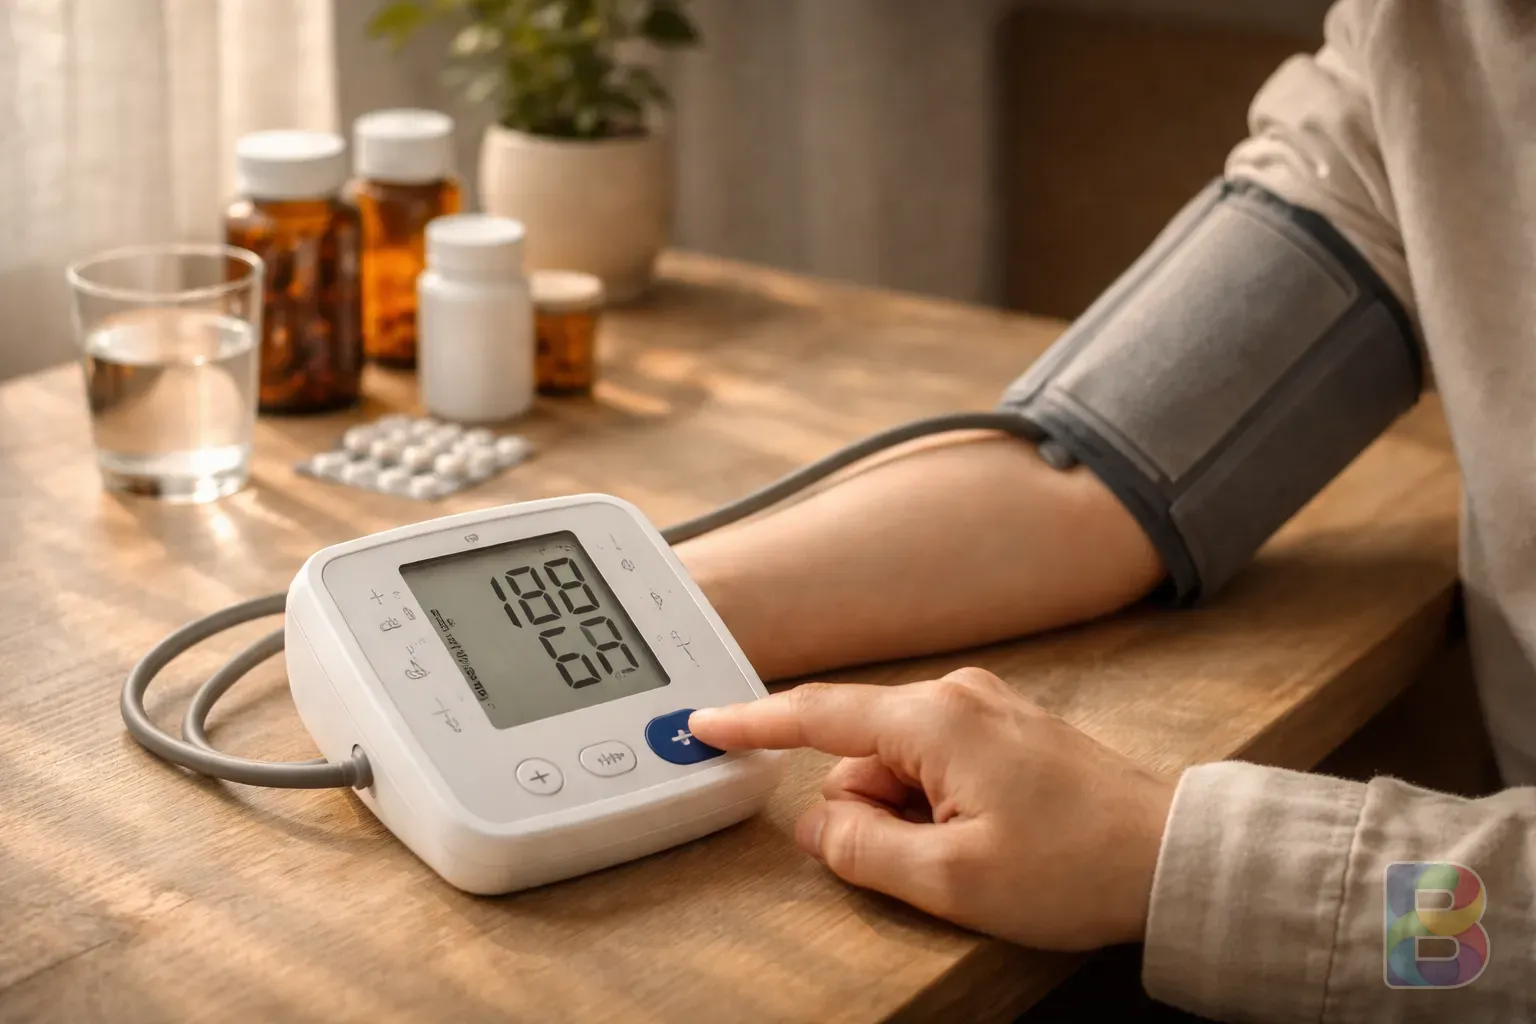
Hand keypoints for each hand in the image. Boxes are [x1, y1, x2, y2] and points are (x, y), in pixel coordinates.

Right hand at [689, 668, 1176, 950]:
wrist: (1174, 857)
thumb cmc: (1077, 866)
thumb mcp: (952, 879)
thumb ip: (863, 848)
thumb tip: (817, 823)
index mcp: (936, 719)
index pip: (817, 714)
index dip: (752, 723)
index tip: (704, 724)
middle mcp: (958, 696)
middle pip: (860, 753)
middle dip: (866, 812)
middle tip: (928, 866)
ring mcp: (986, 710)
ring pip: (900, 765)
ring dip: (908, 817)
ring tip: (975, 858)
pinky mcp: (1006, 732)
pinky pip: (938, 765)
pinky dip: (937, 806)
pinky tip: (988, 841)